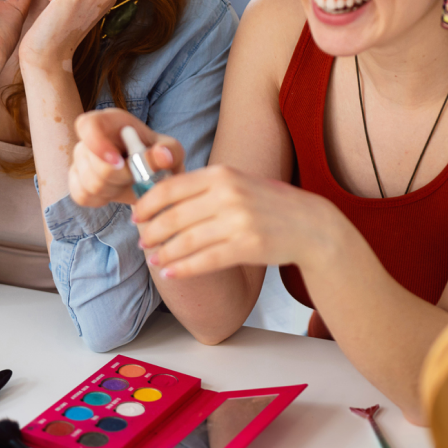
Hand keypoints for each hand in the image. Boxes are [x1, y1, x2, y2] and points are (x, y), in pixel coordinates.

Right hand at [70, 109, 182, 207]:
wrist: (150, 174)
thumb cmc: (158, 156)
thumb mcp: (171, 150)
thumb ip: (170, 150)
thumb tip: (163, 155)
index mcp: (108, 121)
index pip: (87, 125)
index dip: (97, 144)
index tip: (119, 162)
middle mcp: (88, 139)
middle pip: (94, 164)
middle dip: (121, 177)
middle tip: (138, 176)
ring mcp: (79, 161)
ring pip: (90, 184)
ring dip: (116, 190)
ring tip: (129, 182)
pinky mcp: (76, 181)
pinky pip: (83, 196)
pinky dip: (103, 199)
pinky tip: (116, 191)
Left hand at [131, 166, 338, 278]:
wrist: (310, 225)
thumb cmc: (268, 204)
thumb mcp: (237, 182)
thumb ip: (204, 186)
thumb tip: (161, 195)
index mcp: (222, 174)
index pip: (171, 188)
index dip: (147, 204)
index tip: (136, 216)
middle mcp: (228, 194)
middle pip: (174, 217)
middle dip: (152, 232)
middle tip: (142, 242)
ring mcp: (239, 221)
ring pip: (186, 241)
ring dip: (164, 253)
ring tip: (155, 259)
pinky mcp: (247, 247)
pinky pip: (205, 260)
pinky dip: (183, 268)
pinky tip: (171, 272)